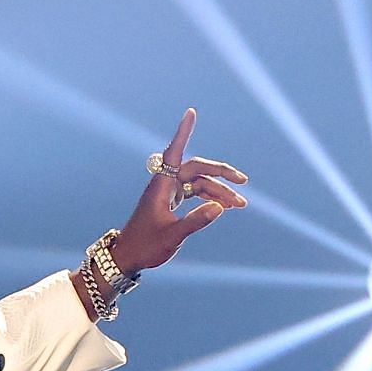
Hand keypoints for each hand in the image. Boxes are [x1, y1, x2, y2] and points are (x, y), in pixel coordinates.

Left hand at [112, 108, 248, 272]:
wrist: (127, 257)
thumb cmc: (145, 246)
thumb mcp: (172, 236)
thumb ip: (196, 222)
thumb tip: (219, 207)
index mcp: (161, 185)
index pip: (174, 152)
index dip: (183, 132)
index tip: (190, 112)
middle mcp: (165, 184)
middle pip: (197, 169)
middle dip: (221, 173)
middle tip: (243, 181)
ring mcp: (168, 192)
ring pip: (199, 184)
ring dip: (219, 191)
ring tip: (240, 204)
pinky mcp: (171, 201)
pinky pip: (194, 193)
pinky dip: (209, 198)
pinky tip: (224, 205)